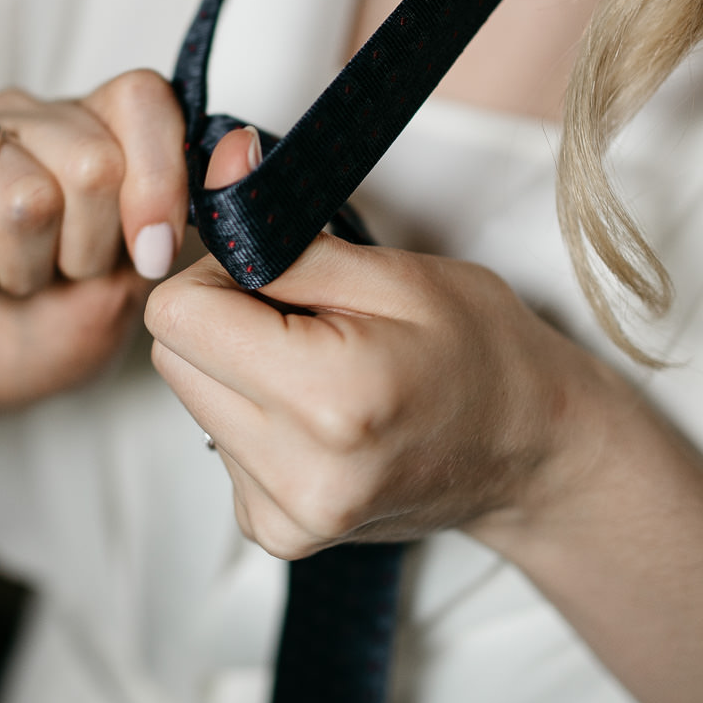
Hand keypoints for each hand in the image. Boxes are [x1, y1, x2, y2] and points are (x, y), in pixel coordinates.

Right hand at [0, 69, 186, 427]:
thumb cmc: (37, 327)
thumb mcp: (127, 285)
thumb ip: (178, 219)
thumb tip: (242, 149)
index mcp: (81, 124)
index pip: (141, 97)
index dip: (157, 182)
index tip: (147, 257)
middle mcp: (12, 115)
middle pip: (89, 159)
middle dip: (84, 250)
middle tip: (56, 277)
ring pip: (21, 197)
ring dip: (21, 272)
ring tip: (4, 284)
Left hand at [145, 127, 629, 557]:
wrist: (531, 452)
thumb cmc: (481, 353)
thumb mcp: (396, 272)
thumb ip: (286, 230)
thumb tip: (220, 169)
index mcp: (328, 400)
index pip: (177, 316)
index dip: (219, 277)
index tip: (278, 278)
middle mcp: (298, 475)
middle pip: (172, 358)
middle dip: (225, 322)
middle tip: (308, 320)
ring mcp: (283, 517)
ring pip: (191, 400)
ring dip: (240, 371)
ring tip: (324, 371)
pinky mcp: (275, 533)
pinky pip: (218, 443)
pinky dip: (255, 417)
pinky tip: (320, 416)